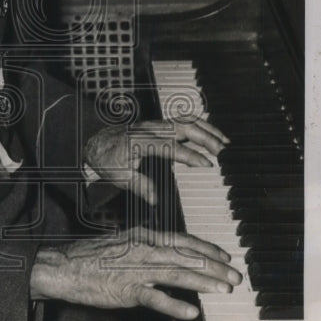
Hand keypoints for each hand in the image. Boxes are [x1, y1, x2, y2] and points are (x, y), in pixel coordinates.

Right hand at [30, 227, 241, 320]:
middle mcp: (144, 250)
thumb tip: (166, 253)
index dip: (206, 249)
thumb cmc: (89, 256)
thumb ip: (144, 247)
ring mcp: (136, 270)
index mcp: (143, 236)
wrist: (63, 266)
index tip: (224, 256)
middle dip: (214, 267)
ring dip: (203, 282)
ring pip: (177, 275)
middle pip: (186, 258)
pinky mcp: (126, 290)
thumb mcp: (121, 242)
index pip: (182, 241)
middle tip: (235, 276)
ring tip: (224, 290)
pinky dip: (175, 305)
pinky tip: (192, 312)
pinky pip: (155, 298)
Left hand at [83, 118, 228, 205]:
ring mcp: (154, 124)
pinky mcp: (158, 124)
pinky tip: (212, 132)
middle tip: (222, 152)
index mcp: (140, 141)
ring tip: (224, 141)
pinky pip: (181, 120)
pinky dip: (199, 124)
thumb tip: (156, 200)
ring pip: (185, 120)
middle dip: (205, 137)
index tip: (207, 164)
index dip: (191, 155)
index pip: (171, 147)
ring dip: (206, 128)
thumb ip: (141, 187)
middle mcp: (149, 129)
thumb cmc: (107, 160)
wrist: (95, 145)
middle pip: (183, 127)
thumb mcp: (120, 177)